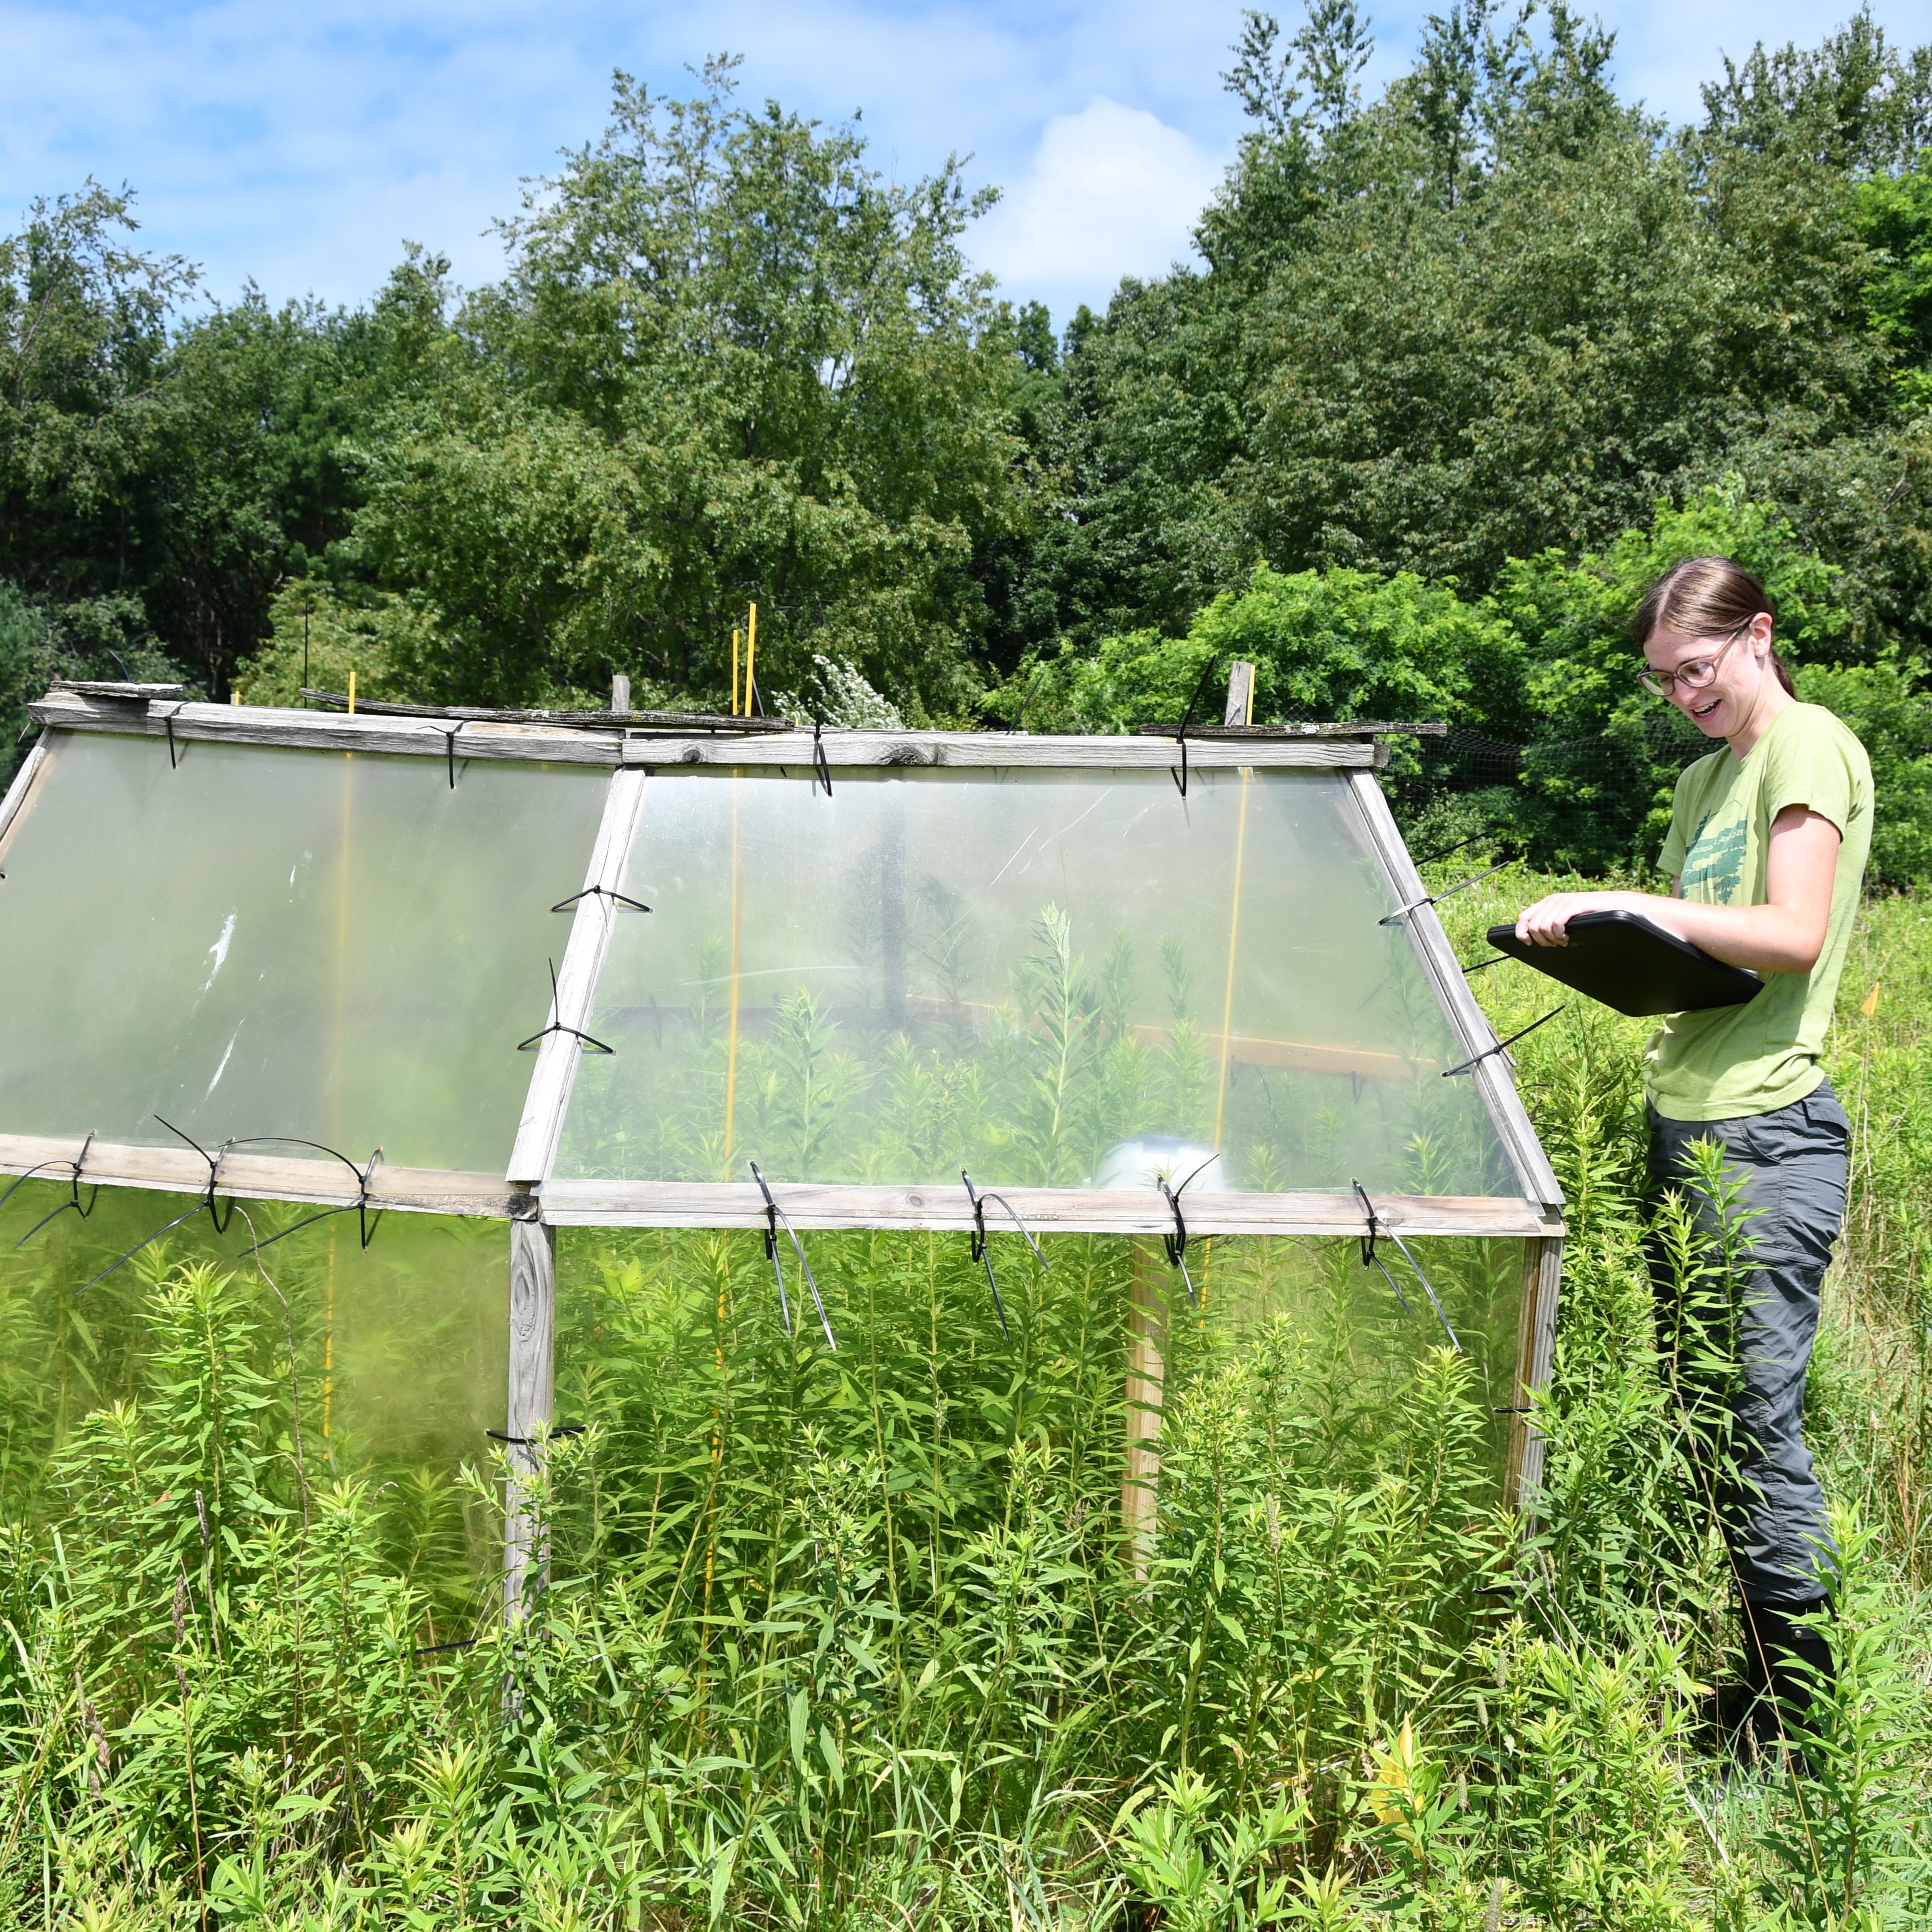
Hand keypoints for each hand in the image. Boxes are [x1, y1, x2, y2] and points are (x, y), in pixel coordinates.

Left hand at [1514, 890, 1638, 947]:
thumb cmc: (1590, 914)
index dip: (1521, 933)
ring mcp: (1563, 901)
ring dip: (1553, 939)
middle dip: (1542, 940)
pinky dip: (1560, 934)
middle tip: (1555, 944)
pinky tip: (1568, 936)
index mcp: (1547, 903)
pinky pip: (1556, 924)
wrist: (1614, 904)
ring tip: (1564, 940)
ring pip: (1543, 927)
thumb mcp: (1566, 917)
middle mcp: (1552, 900)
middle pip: (1533, 927)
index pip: (1523, 918)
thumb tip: (1532, 938)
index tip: (1529, 943)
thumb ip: (1551, 922)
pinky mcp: (1574, 905)